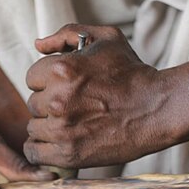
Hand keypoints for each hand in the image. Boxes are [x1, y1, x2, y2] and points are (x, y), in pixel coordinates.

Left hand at [25, 23, 168, 169]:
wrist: (156, 110)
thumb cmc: (131, 73)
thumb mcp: (105, 39)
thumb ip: (67, 33)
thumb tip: (38, 44)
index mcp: (62, 70)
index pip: (32, 78)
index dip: (48, 82)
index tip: (66, 88)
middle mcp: (58, 100)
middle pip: (33, 104)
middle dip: (49, 104)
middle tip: (74, 107)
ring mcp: (62, 130)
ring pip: (34, 128)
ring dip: (47, 127)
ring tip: (71, 125)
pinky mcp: (68, 154)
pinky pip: (35, 153)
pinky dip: (42, 149)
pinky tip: (58, 143)